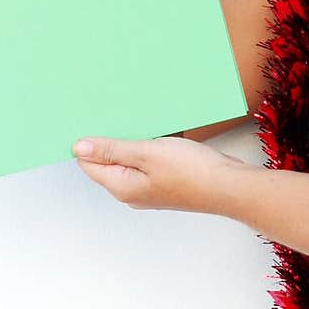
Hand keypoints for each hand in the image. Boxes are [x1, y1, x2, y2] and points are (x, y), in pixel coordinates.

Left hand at [71, 134, 239, 212]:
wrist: (229, 186)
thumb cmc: (192, 172)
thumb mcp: (147, 153)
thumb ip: (112, 150)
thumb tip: (79, 148)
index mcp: (121, 187)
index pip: (89, 163)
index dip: (88, 140)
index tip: (92, 119)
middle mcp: (132, 192)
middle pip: (108, 162)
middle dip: (111, 139)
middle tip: (118, 116)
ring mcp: (149, 189)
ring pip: (129, 160)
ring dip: (133, 141)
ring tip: (144, 125)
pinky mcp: (165, 183)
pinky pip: (147, 162)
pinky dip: (149, 147)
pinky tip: (160, 135)